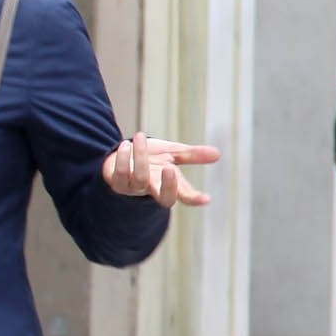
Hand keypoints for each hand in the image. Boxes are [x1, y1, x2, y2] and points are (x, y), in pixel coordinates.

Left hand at [101, 131, 217, 207]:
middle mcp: (153, 190)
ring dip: (140, 156)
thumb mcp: (173, 154)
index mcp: (169, 184)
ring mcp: (134, 189)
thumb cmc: (151, 157)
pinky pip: (121, 174)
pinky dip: (124, 158)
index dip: (195, 198)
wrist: (124, 155)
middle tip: (170, 168)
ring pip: (141, 178)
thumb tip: (218, 154)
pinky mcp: (117, 183)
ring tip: (139, 136)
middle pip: (164, 198)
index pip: (185, 196)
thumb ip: (192, 155)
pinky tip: (126, 145)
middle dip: (169, 185)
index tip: (207, 199)